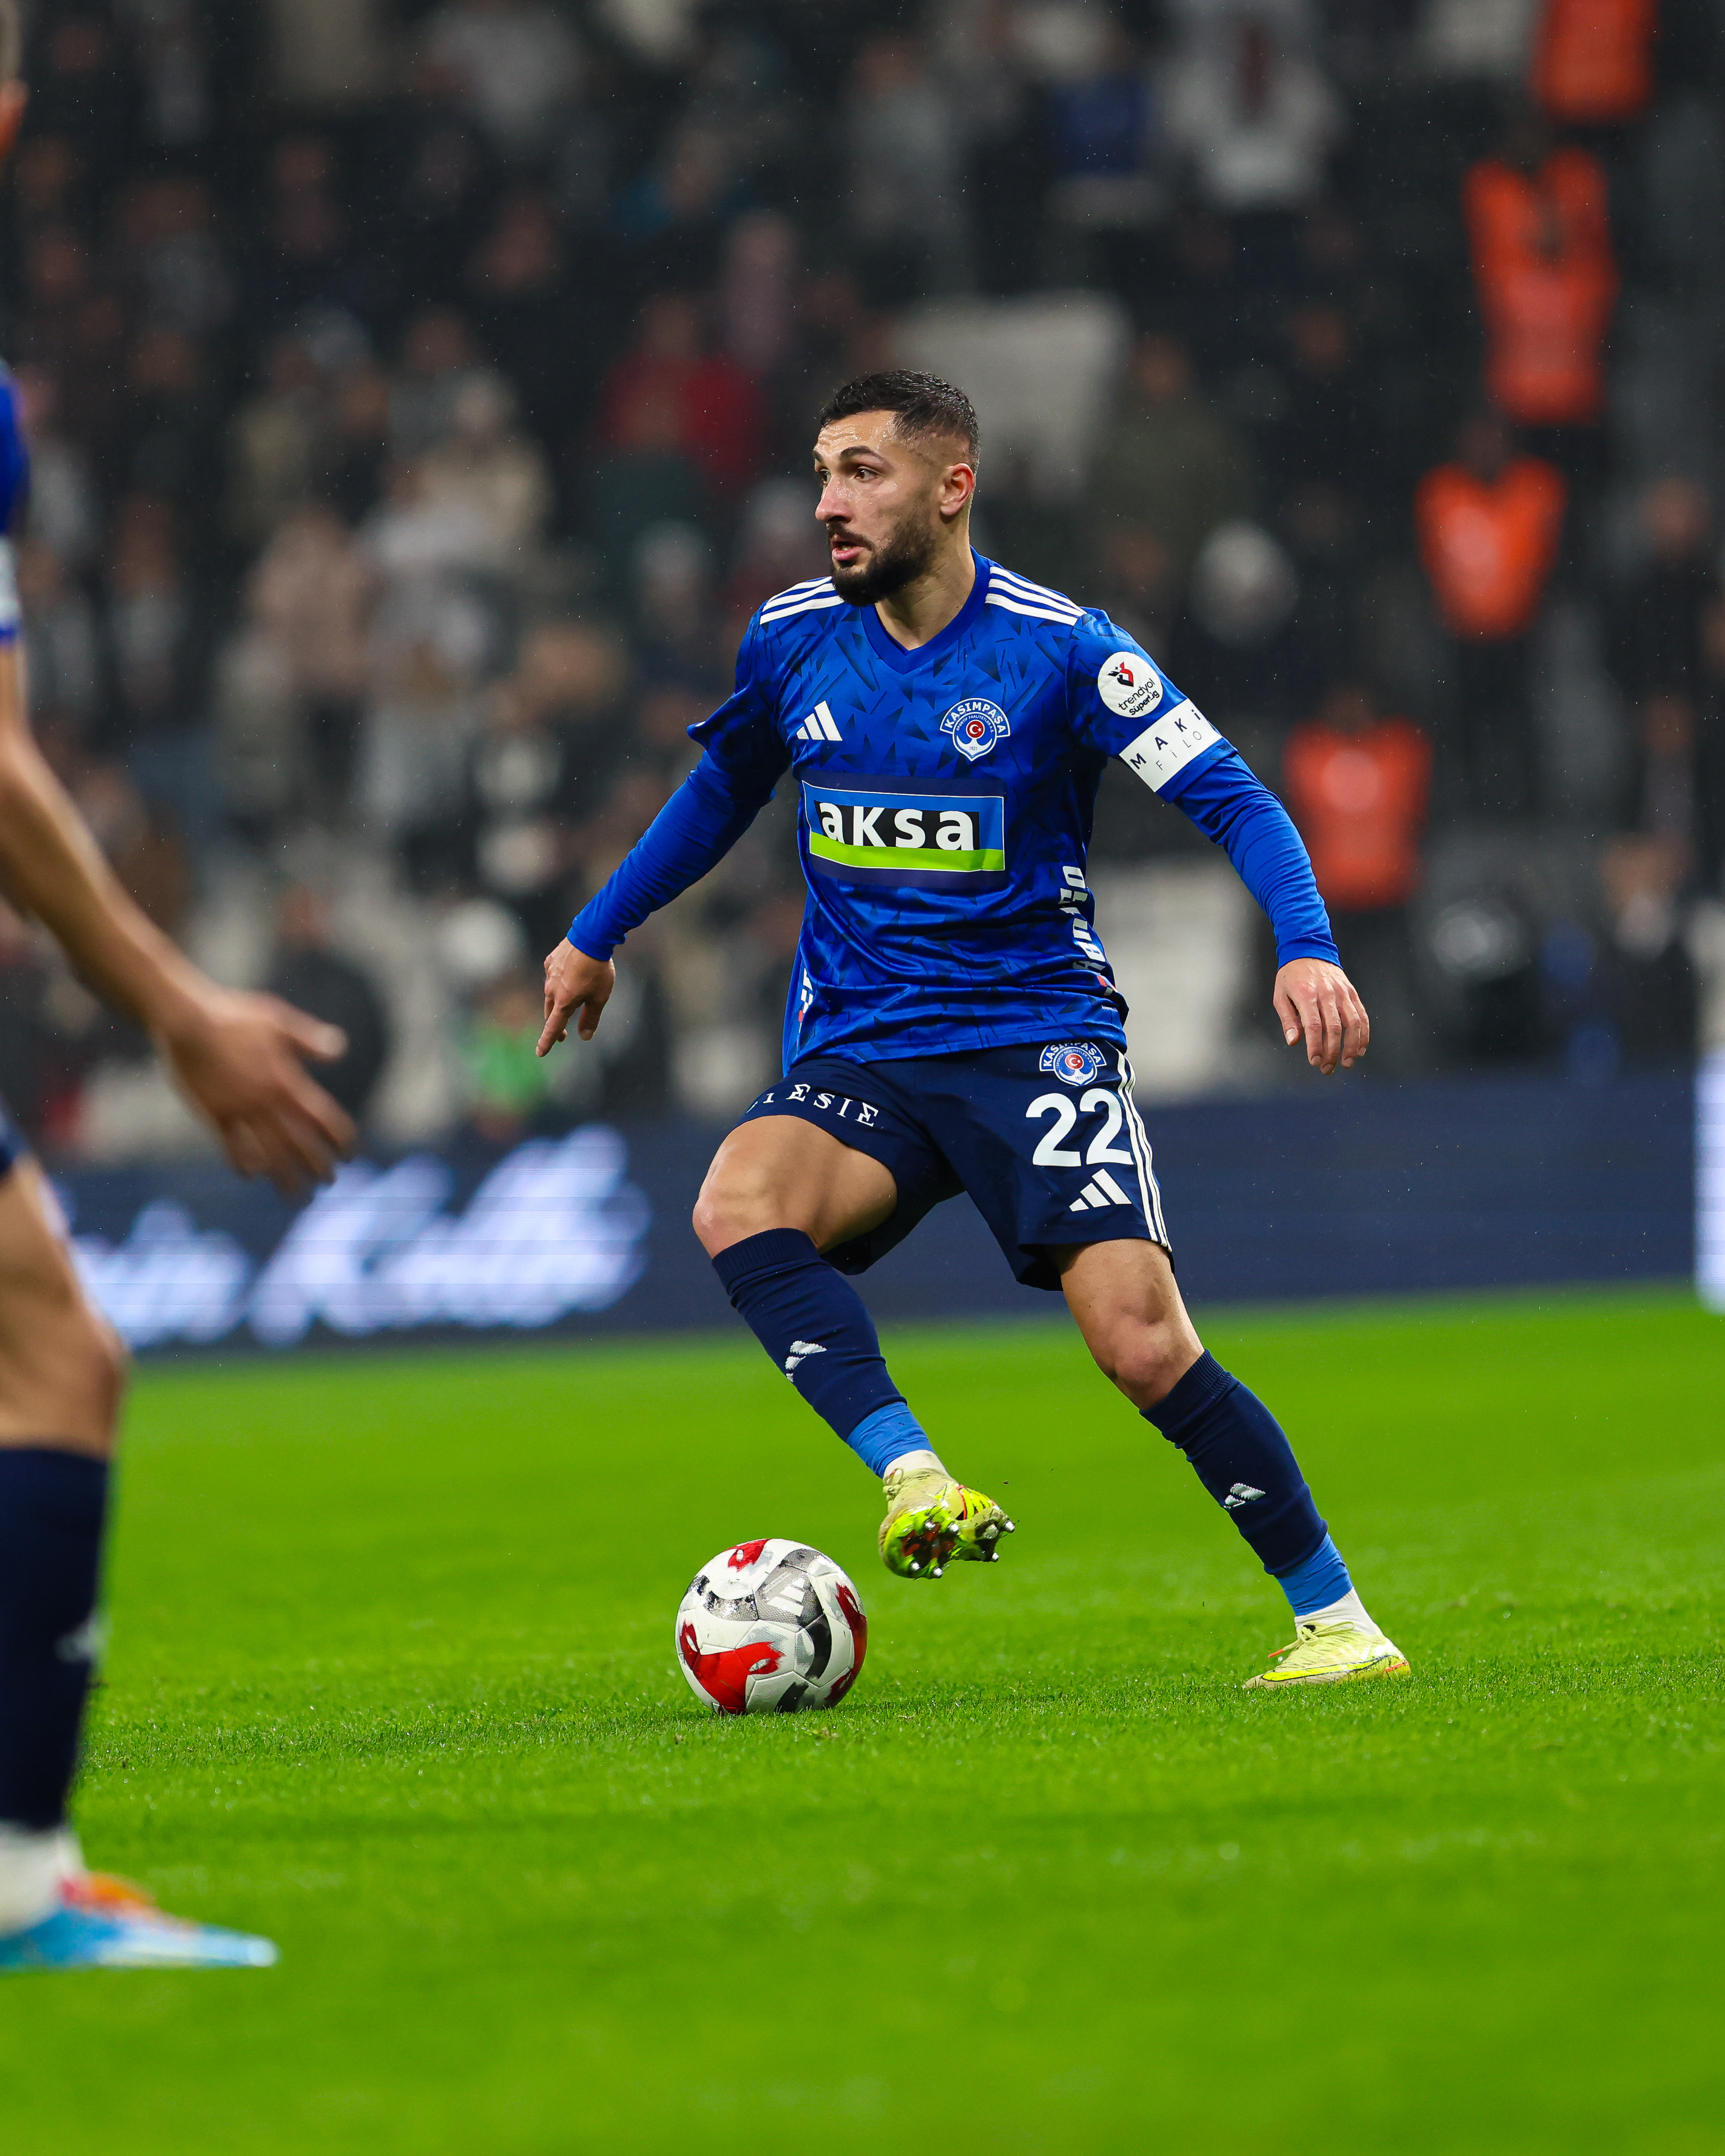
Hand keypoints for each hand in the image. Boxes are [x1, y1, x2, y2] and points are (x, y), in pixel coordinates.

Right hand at [159, 988, 355, 1193]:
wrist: (186, 1020)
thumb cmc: (233, 1015)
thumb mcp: (277, 1021)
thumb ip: (308, 1039)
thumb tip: (339, 1050)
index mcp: (286, 1079)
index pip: (322, 1117)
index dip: (339, 1138)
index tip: (349, 1155)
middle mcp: (266, 1100)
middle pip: (299, 1142)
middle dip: (317, 1165)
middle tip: (329, 1182)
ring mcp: (239, 1109)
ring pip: (268, 1152)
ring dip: (285, 1176)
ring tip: (297, 1195)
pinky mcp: (214, 1113)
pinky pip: (231, 1147)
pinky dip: (243, 1164)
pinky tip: (252, 1176)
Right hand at [538, 939, 614, 1055]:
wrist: (590, 937)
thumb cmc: (597, 970)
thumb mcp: (599, 998)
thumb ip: (591, 1018)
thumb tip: (584, 1037)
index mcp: (563, 1002)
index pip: (553, 1027)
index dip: (547, 1042)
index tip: (540, 1053)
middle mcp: (552, 989)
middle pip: (550, 1012)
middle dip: (556, 1024)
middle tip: (564, 1035)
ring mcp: (549, 974)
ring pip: (550, 994)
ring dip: (558, 1002)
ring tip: (573, 999)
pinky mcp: (550, 961)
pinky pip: (553, 976)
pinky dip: (560, 981)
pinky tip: (571, 976)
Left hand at [1273, 958, 1368, 1075]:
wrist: (1308, 950)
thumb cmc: (1291, 976)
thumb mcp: (1280, 995)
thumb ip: (1288, 1019)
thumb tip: (1294, 1042)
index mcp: (1306, 995)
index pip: (1314, 1026)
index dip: (1316, 1046)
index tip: (1314, 1061)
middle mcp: (1327, 993)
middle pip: (1334, 1028)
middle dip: (1332, 1052)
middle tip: (1327, 1068)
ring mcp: (1342, 992)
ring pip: (1352, 1023)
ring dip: (1352, 1046)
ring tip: (1348, 1062)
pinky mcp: (1351, 992)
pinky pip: (1361, 1015)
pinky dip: (1364, 1033)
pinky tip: (1361, 1048)